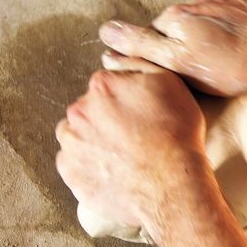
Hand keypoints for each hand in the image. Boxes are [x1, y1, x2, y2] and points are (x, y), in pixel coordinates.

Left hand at [55, 57, 212, 241]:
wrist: (172, 185)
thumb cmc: (176, 135)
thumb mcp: (171, 83)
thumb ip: (138, 64)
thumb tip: (114, 61)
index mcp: (101, 86)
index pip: (107, 85)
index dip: (126, 99)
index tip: (141, 114)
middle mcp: (78, 112)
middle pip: (89, 110)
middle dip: (107, 120)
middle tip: (134, 137)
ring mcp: (71, 145)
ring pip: (79, 136)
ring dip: (94, 142)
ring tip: (123, 156)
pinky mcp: (70, 174)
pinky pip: (76, 165)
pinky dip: (90, 167)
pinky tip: (114, 172)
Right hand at [98, 0, 246, 96]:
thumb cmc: (232, 67)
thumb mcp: (179, 63)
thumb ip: (141, 46)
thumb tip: (106, 33)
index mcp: (174, 17)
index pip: (147, 37)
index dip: (153, 58)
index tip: (169, 74)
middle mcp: (193, 4)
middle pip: (172, 31)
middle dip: (178, 50)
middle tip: (196, 74)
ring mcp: (219, 4)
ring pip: (197, 26)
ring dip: (201, 43)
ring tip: (218, 66)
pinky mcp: (241, 9)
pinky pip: (221, 23)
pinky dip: (223, 37)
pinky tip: (233, 54)